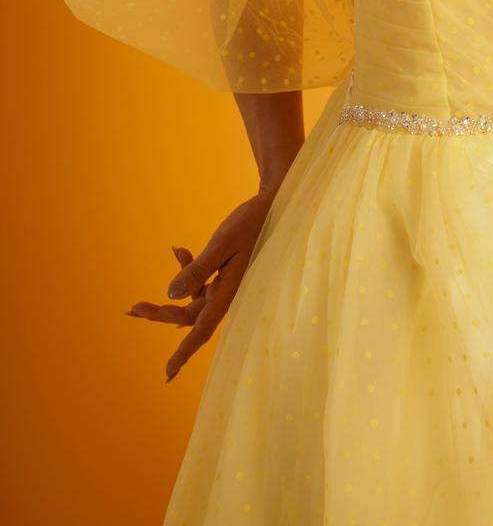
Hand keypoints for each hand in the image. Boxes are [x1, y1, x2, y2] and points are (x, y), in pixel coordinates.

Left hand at [125, 189, 275, 381]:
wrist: (272, 205)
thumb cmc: (250, 223)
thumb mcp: (222, 243)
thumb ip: (198, 269)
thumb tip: (170, 294)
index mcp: (228, 292)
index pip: (201, 329)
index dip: (184, 352)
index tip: (167, 373)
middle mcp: (225, 294)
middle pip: (189, 316)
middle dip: (162, 314)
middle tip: (134, 309)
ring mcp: (224, 285)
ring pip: (191, 300)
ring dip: (173, 291)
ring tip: (163, 269)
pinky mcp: (223, 274)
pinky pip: (198, 282)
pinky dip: (187, 268)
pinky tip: (180, 250)